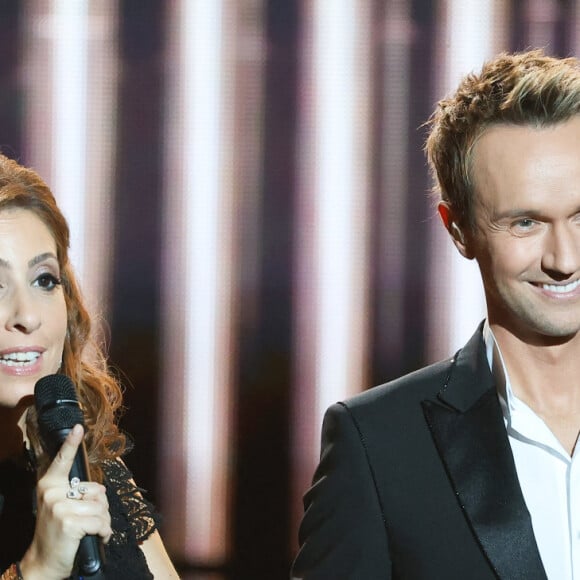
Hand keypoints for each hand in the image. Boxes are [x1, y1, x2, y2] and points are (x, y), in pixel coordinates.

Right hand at [19, 424, 111, 579]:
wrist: (44, 562)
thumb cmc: (58, 532)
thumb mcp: (62, 507)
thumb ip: (79, 493)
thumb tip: (100, 491)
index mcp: (50, 485)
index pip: (62, 461)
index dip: (71, 443)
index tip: (78, 427)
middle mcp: (53, 493)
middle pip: (97, 491)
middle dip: (101, 508)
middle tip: (87, 521)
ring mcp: (60, 507)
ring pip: (102, 507)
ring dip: (103, 522)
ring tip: (90, 531)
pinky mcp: (69, 522)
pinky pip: (101, 522)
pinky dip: (104, 532)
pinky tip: (96, 538)